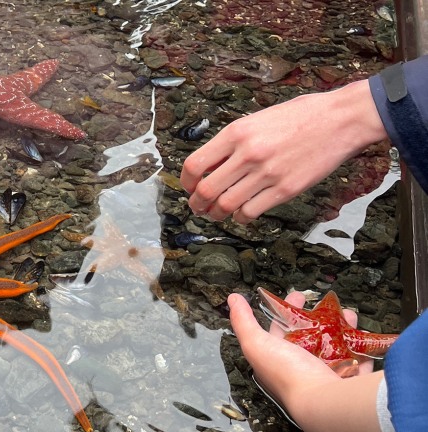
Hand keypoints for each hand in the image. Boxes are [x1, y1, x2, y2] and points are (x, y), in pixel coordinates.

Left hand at [181, 80, 387, 222]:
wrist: (343, 119)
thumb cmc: (301, 116)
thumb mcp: (258, 119)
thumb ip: (233, 142)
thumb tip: (211, 164)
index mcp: (236, 132)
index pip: (195, 165)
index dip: (186, 182)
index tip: (189, 187)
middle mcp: (247, 154)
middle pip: (206, 191)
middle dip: (197, 204)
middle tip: (198, 207)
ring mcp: (266, 174)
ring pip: (226, 205)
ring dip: (216, 214)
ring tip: (217, 213)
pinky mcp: (285, 189)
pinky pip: (250, 212)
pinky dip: (240, 217)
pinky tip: (242, 213)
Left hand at [229, 292, 409, 431]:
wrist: (324, 404)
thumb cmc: (288, 374)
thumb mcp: (257, 344)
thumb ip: (244, 322)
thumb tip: (232, 299)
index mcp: (278, 361)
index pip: (280, 330)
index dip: (286, 311)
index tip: (298, 295)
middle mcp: (301, 370)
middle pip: (310, 337)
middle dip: (318, 317)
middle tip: (328, 302)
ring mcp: (327, 377)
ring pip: (335, 347)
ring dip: (341, 328)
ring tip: (348, 313)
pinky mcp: (351, 382)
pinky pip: (357, 362)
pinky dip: (361, 348)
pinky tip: (363, 335)